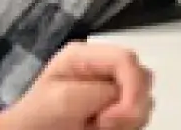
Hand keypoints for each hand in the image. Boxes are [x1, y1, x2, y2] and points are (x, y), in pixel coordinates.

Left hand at [0, 43, 153, 129]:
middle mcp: (103, 69)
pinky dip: (128, 125)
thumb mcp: (61, 98)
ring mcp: (112, 90)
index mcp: (86, 56)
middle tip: (103, 124)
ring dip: (128, 118)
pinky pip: (139, 114)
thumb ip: (97, 91)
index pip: (127, 60)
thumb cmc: (35, 119)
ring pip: (145, 98)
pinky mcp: (117, 108)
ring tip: (98, 128)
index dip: (131, 87)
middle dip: (130, 104)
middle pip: (141, 78)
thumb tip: (123, 98)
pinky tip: (104, 129)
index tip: (115, 118)